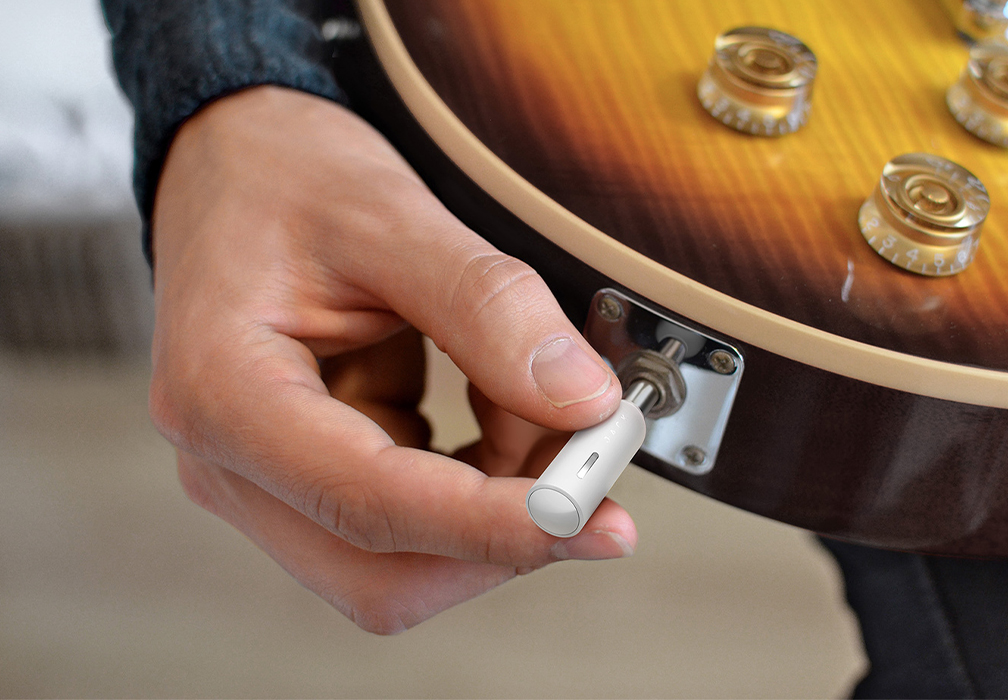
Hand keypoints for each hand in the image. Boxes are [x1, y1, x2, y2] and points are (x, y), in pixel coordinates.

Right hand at [149, 86, 634, 633]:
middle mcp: (230, 462)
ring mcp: (268, 482)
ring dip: (497, 511)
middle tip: (594, 468)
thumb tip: (581, 402)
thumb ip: (487, 307)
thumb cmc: (285, 176)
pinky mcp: (310, 481)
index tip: (591, 513)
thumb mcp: (389, 215)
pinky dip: (480, 489)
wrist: (236, 164)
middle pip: (381, 575)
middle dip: (500, 538)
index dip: (488, 523)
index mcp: (221, 392)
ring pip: (402, 567)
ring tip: (538, 406)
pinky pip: (410, 528)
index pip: (365, 501)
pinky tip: (500, 414)